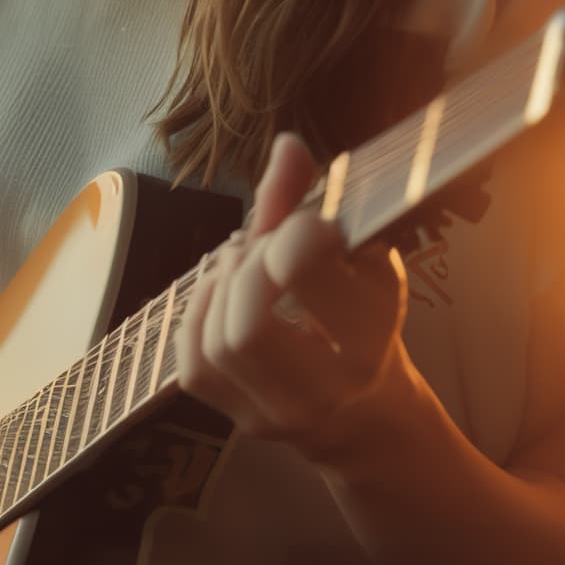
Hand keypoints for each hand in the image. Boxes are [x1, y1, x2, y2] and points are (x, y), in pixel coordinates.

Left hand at [175, 132, 414, 464]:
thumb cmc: (364, 317)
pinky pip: (194, 362)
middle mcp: (327, 387)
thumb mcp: (359, 260)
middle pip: (249, 322)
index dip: (292, 232)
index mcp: (370, 337)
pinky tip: (223, 294)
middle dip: (246, 266)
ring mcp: (280, 412)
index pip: (302, 272)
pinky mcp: (244, 421)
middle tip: (265, 243)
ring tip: (244, 262)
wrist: (367, 408)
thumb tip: (285, 144)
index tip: (308, 223)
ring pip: (217, 340)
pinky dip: (199, 313)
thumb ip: (311, 202)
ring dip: (221, 285)